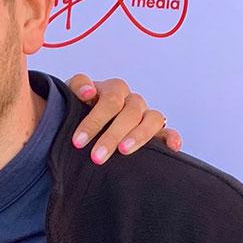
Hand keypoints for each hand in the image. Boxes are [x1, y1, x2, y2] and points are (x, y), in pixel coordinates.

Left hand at [66, 74, 181, 164]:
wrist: (81, 116)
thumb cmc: (76, 106)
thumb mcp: (70, 94)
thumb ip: (77, 86)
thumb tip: (89, 91)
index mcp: (113, 89)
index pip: (110, 101)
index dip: (94, 121)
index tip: (78, 141)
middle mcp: (132, 100)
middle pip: (130, 113)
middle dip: (112, 136)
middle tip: (96, 157)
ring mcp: (145, 114)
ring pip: (152, 119)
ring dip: (139, 136)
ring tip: (124, 151)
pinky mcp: (156, 130)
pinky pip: (168, 131)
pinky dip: (172, 138)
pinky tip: (171, 148)